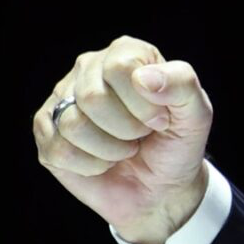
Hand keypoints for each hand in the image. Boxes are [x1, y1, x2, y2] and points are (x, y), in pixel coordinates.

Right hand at [32, 36, 213, 243]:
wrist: (159, 190)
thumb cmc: (175, 146)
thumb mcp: (196, 115)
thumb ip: (182, 86)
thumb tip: (144, 78)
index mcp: (125, 53)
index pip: (120, 68)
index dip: (143, 105)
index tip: (160, 122)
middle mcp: (88, 68)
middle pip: (92, 97)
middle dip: (125, 130)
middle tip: (139, 138)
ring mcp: (62, 99)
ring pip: (74, 125)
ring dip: (109, 150)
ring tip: (122, 150)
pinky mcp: (46, 131)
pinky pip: (59, 150)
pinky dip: (89, 166)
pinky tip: (102, 162)